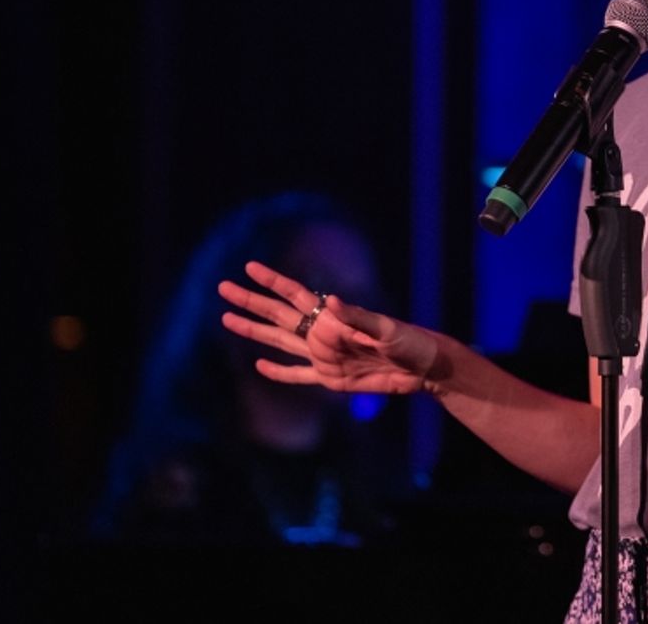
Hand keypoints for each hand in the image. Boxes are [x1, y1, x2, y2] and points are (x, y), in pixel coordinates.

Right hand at [219, 260, 440, 394]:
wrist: (424, 370)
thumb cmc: (411, 342)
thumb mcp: (386, 329)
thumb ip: (356, 317)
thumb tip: (328, 300)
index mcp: (334, 317)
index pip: (295, 295)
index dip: (272, 281)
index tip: (249, 267)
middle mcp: (324, 333)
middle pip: (279, 315)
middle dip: (251, 302)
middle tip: (223, 289)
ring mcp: (324, 356)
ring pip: (280, 342)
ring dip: (254, 331)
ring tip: (227, 320)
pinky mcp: (330, 379)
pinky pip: (298, 375)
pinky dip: (278, 372)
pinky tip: (260, 365)